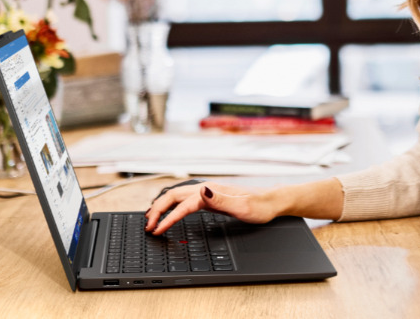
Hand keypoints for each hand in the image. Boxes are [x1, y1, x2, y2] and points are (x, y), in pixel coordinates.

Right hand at [144, 182, 281, 234]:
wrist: (272, 201)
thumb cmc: (260, 205)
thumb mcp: (242, 206)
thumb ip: (221, 199)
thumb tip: (202, 191)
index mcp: (211, 191)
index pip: (181, 204)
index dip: (167, 218)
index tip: (156, 230)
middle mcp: (207, 189)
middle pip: (173, 196)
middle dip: (157, 210)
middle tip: (147, 226)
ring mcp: (208, 193)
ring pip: (177, 196)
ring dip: (162, 206)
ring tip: (150, 218)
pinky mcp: (211, 198)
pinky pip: (185, 201)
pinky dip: (173, 207)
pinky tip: (170, 212)